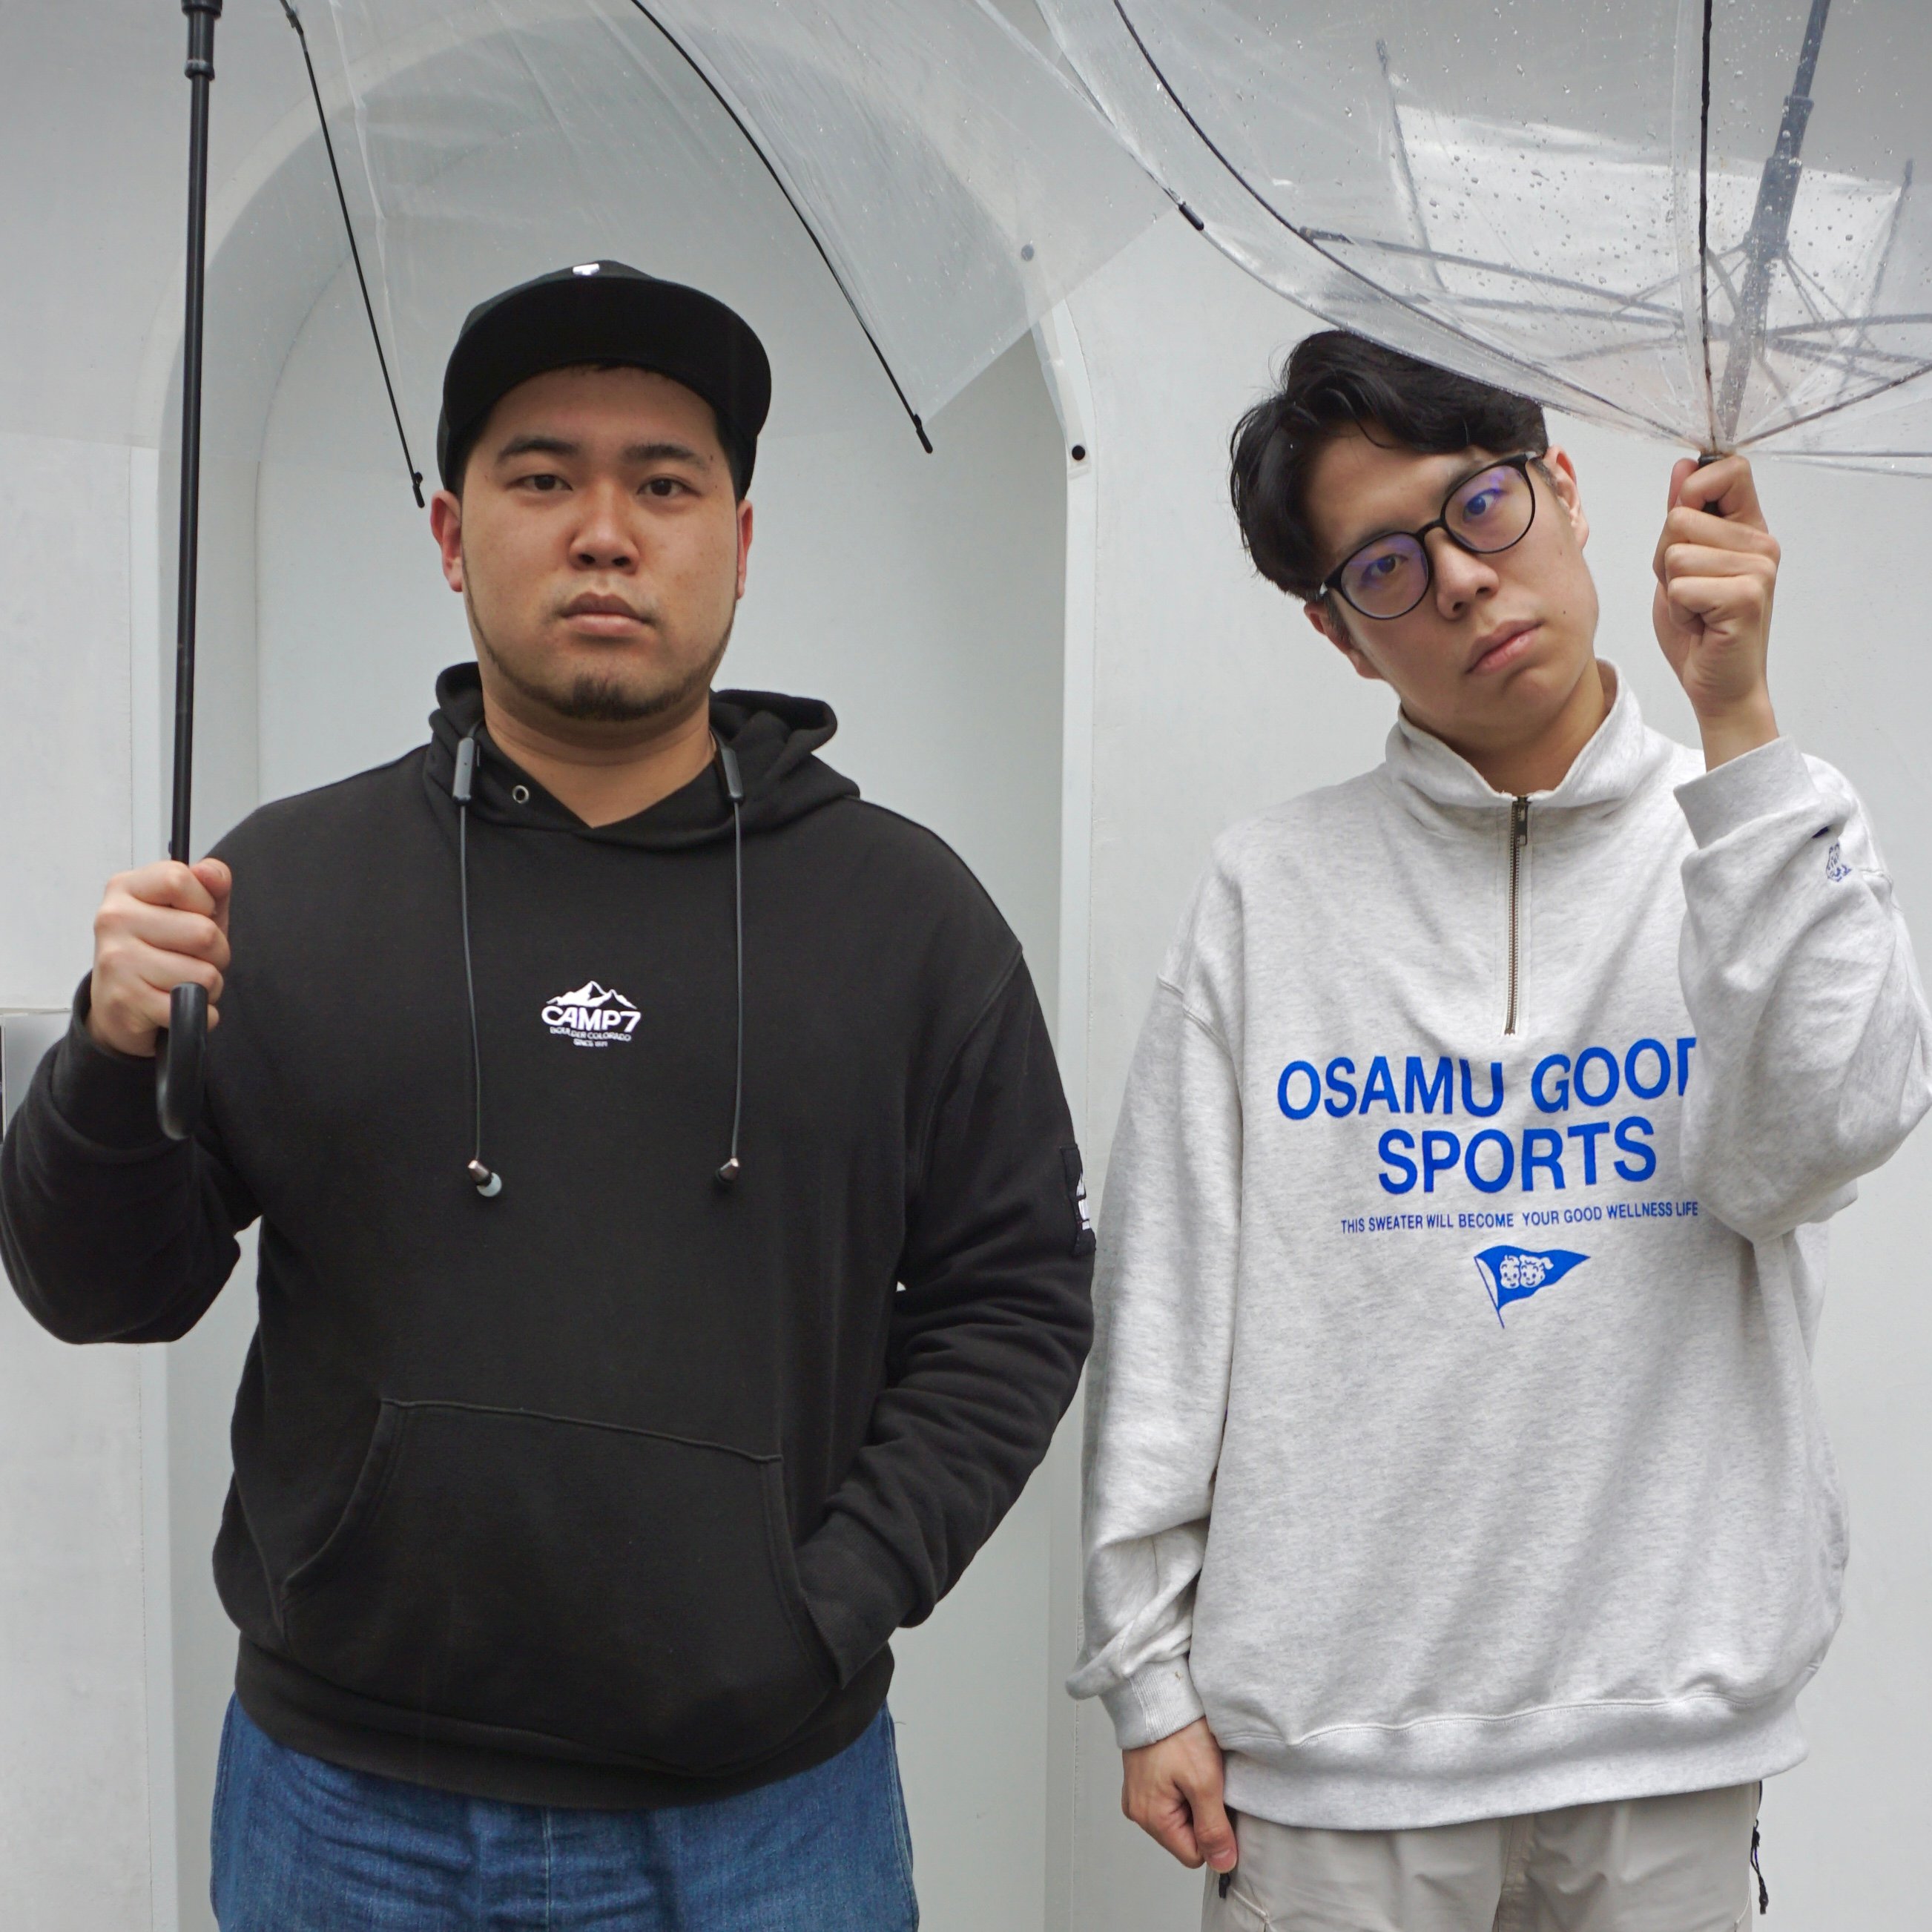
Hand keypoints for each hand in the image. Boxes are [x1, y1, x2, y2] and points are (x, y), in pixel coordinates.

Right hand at [87, 859, 231, 1058]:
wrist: (119, 1005)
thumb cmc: (160, 951)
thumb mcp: (190, 910)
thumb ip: (210, 885)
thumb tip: (211, 872)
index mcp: (126, 888)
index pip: (179, 879)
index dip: (204, 903)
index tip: (196, 915)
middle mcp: (113, 919)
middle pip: (203, 933)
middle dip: (216, 953)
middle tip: (193, 958)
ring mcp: (116, 959)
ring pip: (204, 974)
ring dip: (208, 985)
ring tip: (183, 981)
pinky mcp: (126, 999)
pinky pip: (192, 1005)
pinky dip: (201, 1011)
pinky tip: (177, 1004)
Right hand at [1122, 1717, 1236, 1873]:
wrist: (1158, 1691)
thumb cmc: (1177, 1730)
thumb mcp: (1205, 1782)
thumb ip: (1214, 1829)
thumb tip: (1222, 1863)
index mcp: (1150, 1817)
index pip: (1193, 1855)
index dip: (1213, 1833)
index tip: (1216, 1801)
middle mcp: (1138, 1810)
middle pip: (1185, 1836)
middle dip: (1202, 1813)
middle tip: (1206, 1779)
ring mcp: (1138, 1793)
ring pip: (1179, 1815)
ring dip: (1194, 1797)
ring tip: (1195, 1767)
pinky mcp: (1143, 1777)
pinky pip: (1170, 1796)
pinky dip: (1183, 1784)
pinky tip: (1186, 1762)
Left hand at [1652, 454, 1780, 767]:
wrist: (1719, 686)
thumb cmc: (1700, 629)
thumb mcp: (1680, 565)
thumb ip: (1683, 517)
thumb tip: (1684, 466)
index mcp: (1749, 528)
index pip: (1729, 470)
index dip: (1693, 491)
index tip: (1686, 529)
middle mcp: (1762, 543)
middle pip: (1679, 518)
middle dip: (1665, 559)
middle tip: (1689, 592)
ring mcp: (1759, 569)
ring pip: (1675, 553)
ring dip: (1672, 587)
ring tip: (1696, 610)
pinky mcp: (1746, 596)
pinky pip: (1680, 586)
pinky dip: (1678, 609)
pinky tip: (1700, 624)